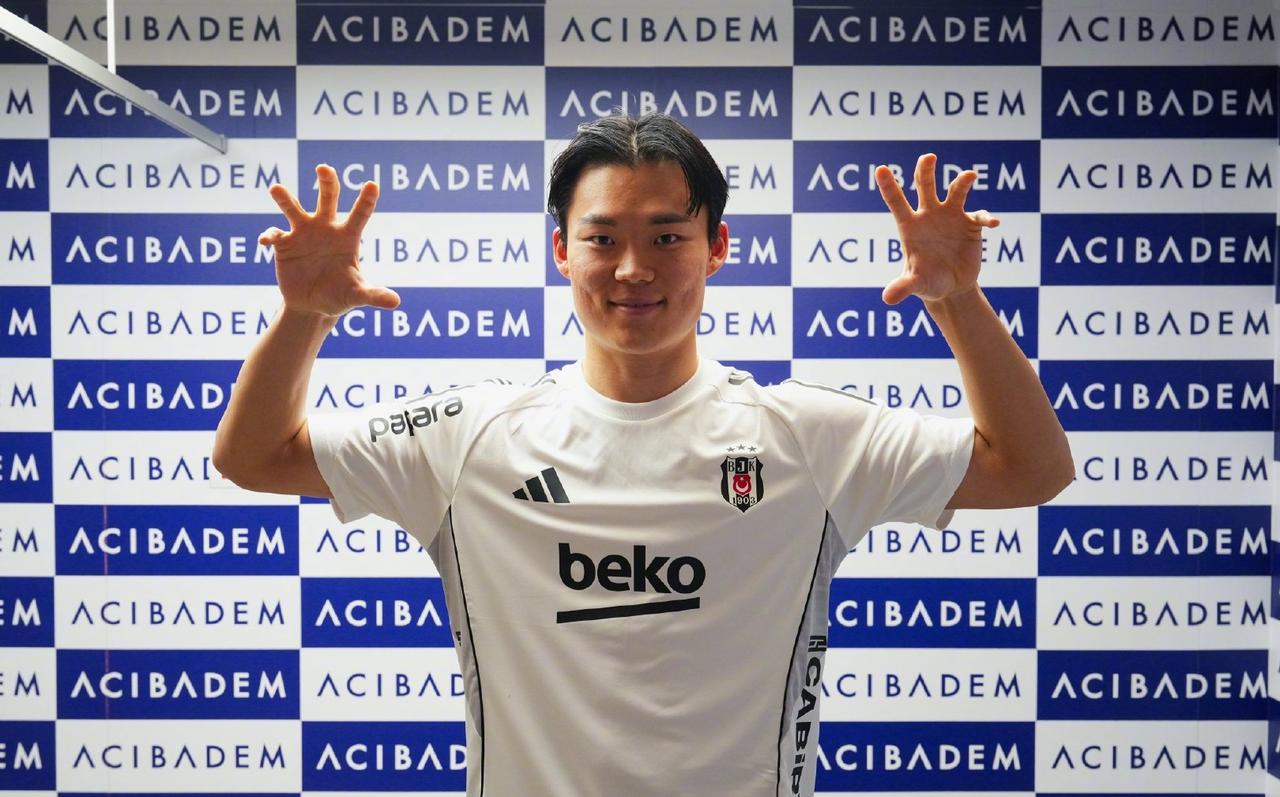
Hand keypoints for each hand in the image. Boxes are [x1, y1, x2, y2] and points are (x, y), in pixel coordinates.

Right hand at [258, 164, 399, 317]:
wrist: (313, 305)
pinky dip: (269, 235)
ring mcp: (303, 233)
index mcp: (347, 236)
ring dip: (285, 198)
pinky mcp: (284, 244)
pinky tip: (265, 240)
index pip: (360, 214)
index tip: (373, 184)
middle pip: (327, 198)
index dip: (366, 200)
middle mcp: (325, 228)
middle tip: (323, 168)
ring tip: (276, 189)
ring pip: (294, 209)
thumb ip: (373, 295)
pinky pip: (275, 235)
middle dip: (326, 182)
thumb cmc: (339, 295)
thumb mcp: (356, 295)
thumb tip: (396, 302)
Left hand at [875, 153, 999, 304]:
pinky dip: (987, 217)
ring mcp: (951, 216)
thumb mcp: (916, 284)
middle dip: (926, 170)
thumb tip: (887, 299)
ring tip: (969, 176)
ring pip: (955, 192)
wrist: (951, 288)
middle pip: (925, 186)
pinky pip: (980, 216)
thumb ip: (903, 287)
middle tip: (928, 157)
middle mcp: (930, 215)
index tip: (880, 169)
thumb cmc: (927, 282)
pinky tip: (994, 223)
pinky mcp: (971, 225)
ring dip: (961, 182)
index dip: (889, 186)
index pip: (896, 202)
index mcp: (910, 226)